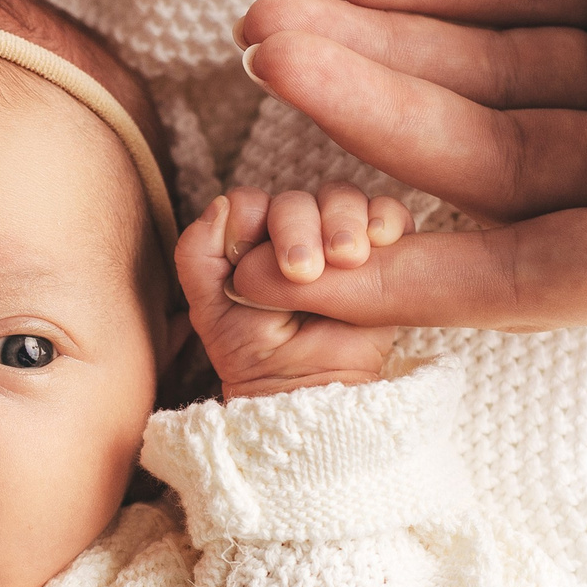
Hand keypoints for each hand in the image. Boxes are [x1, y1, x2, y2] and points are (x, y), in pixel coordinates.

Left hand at [178, 181, 407, 397]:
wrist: (304, 388)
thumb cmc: (253, 352)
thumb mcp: (209, 308)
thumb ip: (196, 255)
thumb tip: (220, 204)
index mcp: (251, 237)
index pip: (251, 201)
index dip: (251, 219)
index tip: (251, 257)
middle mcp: (295, 231)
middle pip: (297, 200)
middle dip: (297, 228)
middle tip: (302, 271)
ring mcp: (338, 239)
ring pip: (342, 198)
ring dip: (342, 219)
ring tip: (345, 259)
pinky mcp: (382, 253)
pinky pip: (389, 215)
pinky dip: (386, 217)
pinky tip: (377, 241)